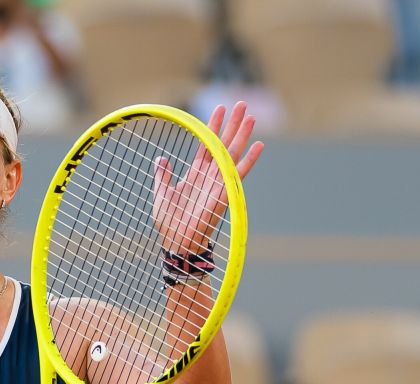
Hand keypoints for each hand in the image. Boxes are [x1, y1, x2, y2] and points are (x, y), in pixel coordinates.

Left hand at [152, 101, 263, 254]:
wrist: (177, 243)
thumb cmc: (169, 223)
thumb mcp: (162, 194)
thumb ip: (163, 176)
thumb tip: (161, 158)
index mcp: (195, 174)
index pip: (206, 145)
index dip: (212, 127)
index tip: (220, 108)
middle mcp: (209, 176)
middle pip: (223, 145)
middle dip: (232, 124)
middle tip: (242, 104)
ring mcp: (218, 184)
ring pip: (232, 154)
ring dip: (242, 136)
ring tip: (251, 117)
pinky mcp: (224, 194)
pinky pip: (239, 174)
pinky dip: (249, 160)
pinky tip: (258, 146)